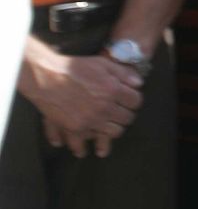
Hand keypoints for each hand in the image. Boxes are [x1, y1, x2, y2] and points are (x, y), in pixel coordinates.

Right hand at [20, 47, 142, 156]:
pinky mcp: (75, 128)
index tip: (129, 100)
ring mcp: (90, 120)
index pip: (136, 102)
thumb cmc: (75, 68)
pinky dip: (88, 143)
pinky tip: (88, 144)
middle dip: (126, 114)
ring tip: (109, 123)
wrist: (47, 77)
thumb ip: (124, 74)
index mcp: (113, 90)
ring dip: (113, 128)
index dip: (134, 100)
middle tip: (120, 111)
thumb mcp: (103, 64)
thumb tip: (139, 84)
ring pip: (113, 132)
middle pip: (127, 119)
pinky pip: (86, 142)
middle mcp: (104, 107)